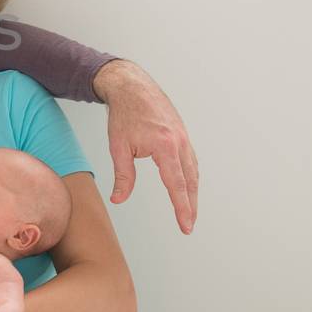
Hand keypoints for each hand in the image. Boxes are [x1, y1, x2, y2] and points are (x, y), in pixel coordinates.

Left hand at [93, 60, 198, 233]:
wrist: (131, 86)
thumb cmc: (124, 114)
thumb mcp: (118, 146)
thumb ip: (123, 176)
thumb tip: (118, 199)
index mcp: (165, 146)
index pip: (176, 184)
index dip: (181, 208)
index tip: (185, 226)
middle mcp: (179, 142)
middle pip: (190, 181)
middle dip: (190, 205)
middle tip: (189, 225)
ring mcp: (183, 137)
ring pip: (193, 170)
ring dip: (192, 192)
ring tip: (189, 210)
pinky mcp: (182, 133)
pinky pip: (190, 159)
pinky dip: (191, 175)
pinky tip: (187, 185)